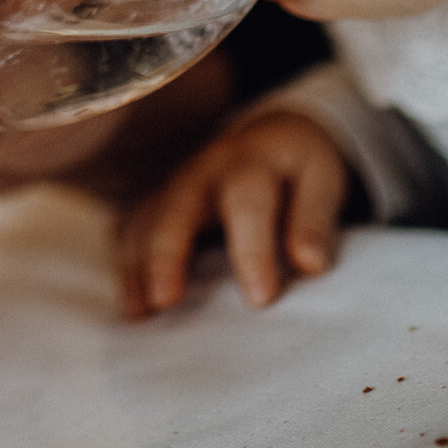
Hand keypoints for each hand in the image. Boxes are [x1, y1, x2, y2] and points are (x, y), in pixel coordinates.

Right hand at [117, 109, 348, 317]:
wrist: (269, 134)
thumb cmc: (296, 168)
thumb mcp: (320, 179)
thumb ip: (314, 220)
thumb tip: (311, 265)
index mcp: (250, 164)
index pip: (247, 205)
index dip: (253, 252)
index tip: (261, 300)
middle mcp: (203, 172)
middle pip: (176, 208)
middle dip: (167, 253)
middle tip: (164, 300)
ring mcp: (174, 186)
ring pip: (147, 219)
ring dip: (138, 265)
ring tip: (140, 313)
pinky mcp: (158, 202)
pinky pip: (132, 230)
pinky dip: (128, 266)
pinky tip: (133, 306)